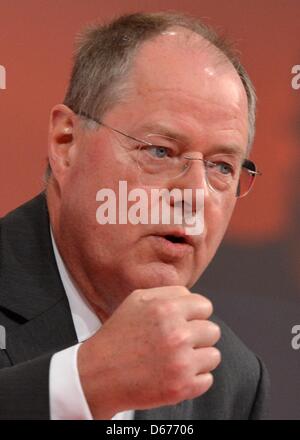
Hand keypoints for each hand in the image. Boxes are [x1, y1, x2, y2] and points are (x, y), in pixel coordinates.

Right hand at [78, 286, 220, 418]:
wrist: (98, 374)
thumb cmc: (118, 336)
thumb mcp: (137, 300)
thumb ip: (168, 293)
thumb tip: (192, 297)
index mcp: (166, 309)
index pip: (205, 306)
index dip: (195, 314)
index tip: (185, 322)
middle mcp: (177, 334)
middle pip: (212, 331)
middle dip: (198, 336)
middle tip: (178, 342)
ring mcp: (181, 362)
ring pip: (213, 356)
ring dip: (198, 358)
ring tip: (176, 358)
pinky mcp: (182, 387)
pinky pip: (207, 380)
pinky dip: (194, 379)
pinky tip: (174, 374)